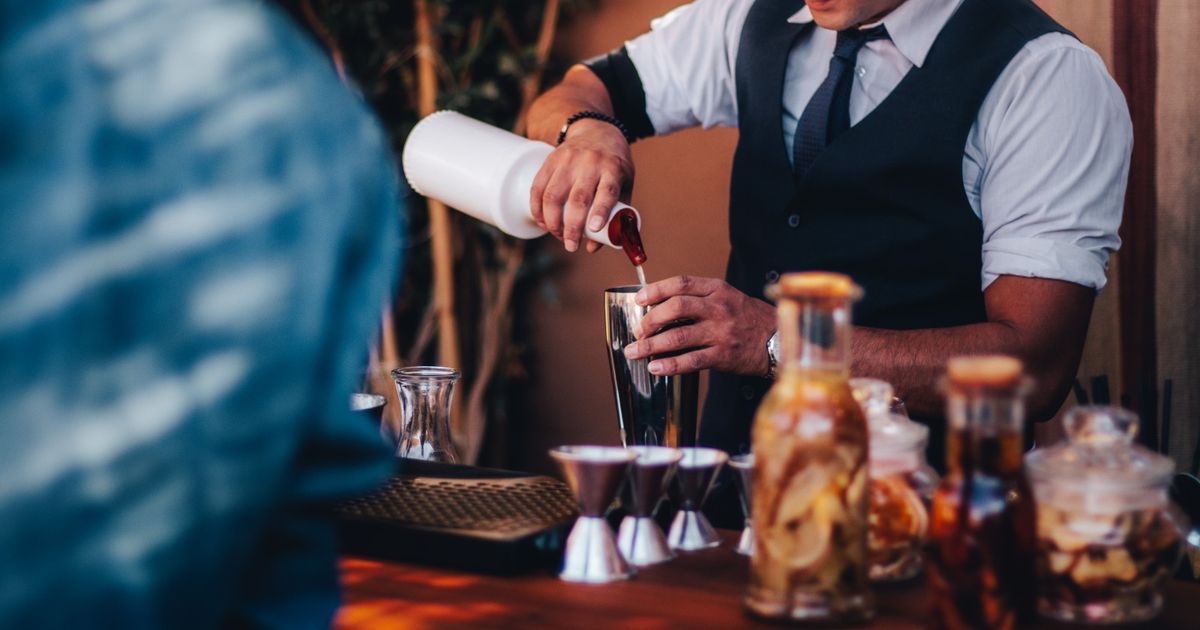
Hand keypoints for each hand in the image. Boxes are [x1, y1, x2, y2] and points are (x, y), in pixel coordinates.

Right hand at [529, 119, 633, 252]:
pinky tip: (542, 222)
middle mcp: (590, 163)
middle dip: (571, 227)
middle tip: (570, 246)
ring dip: (552, 221)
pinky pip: (538, 187)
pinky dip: (537, 209)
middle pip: (577, 198)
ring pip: (553, 195)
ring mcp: (568, 160)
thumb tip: (593, 248)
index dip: (600, 211)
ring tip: (558, 236)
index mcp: (613, 168)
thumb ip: (615, 215)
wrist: (596, 131)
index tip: (593, 228)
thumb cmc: (614, 165)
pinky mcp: (550, 160)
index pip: (607, 190)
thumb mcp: (625, 185)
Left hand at [622, 276, 775, 376]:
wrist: (778, 339)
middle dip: (650, 319)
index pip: (681, 284)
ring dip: (651, 345)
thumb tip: (660, 308)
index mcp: (717, 290)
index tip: (639, 299)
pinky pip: (691, 360)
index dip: (656, 290)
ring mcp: (721, 332)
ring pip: (678, 336)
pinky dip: (669, 365)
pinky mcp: (723, 355)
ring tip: (634, 351)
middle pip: (676, 308)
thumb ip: (699, 299)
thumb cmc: (747, 318)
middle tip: (638, 330)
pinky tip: (655, 367)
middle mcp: (719, 308)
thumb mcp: (727, 297)